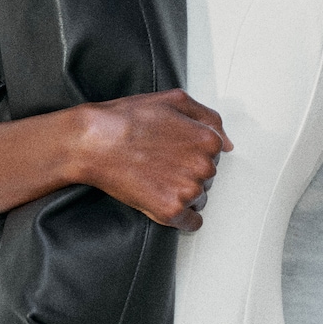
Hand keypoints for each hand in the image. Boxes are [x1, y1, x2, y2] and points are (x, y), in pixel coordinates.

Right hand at [79, 89, 232, 230]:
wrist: (94, 142)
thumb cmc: (128, 119)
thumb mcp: (175, 100)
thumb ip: (209, 118)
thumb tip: (227, 142)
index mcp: (208, 140)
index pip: (215, 155)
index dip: (192, 152)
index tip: (174, 152)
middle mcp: (204, 167)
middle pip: (208, 178)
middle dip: (188, 173)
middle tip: (161, 164)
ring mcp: (188, 191)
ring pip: (199, 199)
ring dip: (183, 194)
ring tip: (156, 179)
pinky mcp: (171, 211)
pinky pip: (192, 223)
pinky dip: (182, 218)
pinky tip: (164, 203)